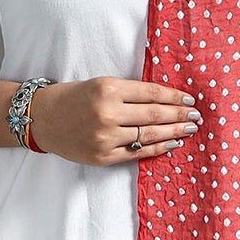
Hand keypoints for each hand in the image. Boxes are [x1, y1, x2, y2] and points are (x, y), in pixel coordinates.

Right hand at [28, 76, 200, 163]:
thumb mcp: (100, 84)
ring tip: (189, 129)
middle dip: (180, 115)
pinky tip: (171, 143)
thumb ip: (129, 92)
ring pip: (149, 135)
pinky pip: (137, 152)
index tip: (189, 100)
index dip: (174, 98)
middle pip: (155, 115)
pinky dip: (157, 148)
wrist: (42, 119)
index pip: (151, 93)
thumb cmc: (73, 98)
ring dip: (174, 132)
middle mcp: (107, 113)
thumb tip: (165, 99)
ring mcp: (105, 137)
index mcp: (108, 88)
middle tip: (197, 116)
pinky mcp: (103, 156)